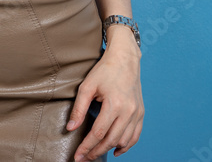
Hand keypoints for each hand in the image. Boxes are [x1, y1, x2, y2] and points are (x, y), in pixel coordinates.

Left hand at [67, 43, 142, 159]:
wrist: (125, 59)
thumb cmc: (104, 71)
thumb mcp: (86, 86)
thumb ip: (79, 109)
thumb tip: (70, 128)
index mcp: (114, 104)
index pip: (99, 133)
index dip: (87, 146)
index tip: (77, 156)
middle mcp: (128, 111)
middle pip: (111, 140)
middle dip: (96, 151)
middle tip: (83, 159)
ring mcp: (137, 113)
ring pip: (124, 140)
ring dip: (109, 150)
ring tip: (94, 153)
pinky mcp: (141, 113)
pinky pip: (135, 135)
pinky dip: (126, 146)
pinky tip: (116, 150)